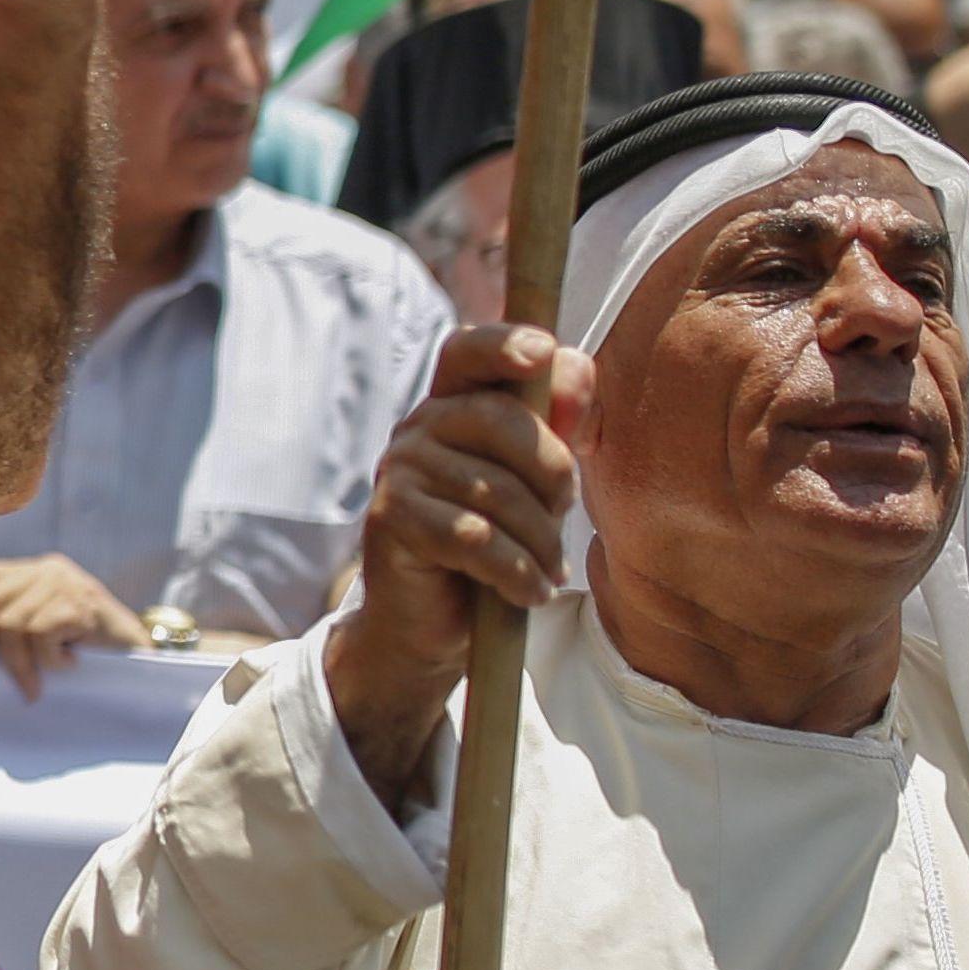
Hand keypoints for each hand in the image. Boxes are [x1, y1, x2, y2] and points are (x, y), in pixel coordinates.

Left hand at [0, 553, 145, 693]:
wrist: (143, 657)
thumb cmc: (86, 652)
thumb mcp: (37, 634)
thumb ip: (2, 629)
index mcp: (28, 572)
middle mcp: (44, 570)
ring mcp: (65, 583)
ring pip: (12, 623)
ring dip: (17, 664)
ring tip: (33, 686)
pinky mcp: (82, 602)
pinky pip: (41, 633)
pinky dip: (47, 659)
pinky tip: (67, 665)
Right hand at [325, 320, 596, 806]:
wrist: (429, 625)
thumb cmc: (490, 548)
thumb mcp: (533, 486)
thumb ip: (557, 425)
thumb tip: (575, 365)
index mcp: (453, 407)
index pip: (468, 352)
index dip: (503, 343)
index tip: (540, 352)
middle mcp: (418, 428)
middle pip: (503, 421)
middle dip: (554, 473)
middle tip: (562, 515)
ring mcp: (399, 470)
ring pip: (498, 491)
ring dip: (541, 542)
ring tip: (545, 569)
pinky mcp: (393, 519)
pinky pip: (477, 537)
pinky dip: (517, 571)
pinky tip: (527, 591)